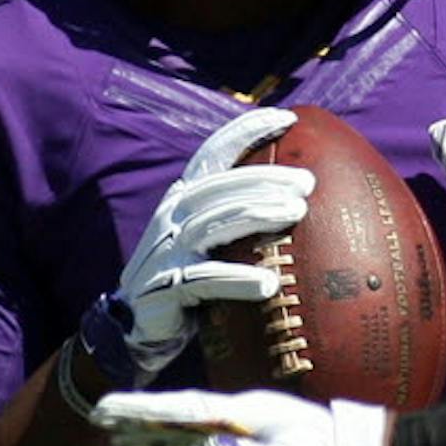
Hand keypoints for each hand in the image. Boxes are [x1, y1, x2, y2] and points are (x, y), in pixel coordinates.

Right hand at [82, 108, 314, 382]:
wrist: (138, 327)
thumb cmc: (189, 279)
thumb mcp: (209, 241)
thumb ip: (237, 218)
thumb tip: (303, 203)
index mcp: (184, 198)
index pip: (213, 154)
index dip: (246, 131)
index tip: (288, 118)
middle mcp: (173, 215)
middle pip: (223, 187)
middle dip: (267, 178)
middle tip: (308, 182)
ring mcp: (168, 249)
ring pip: (216, 222)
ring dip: (258, 214)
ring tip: (296, 213)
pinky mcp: (167, 285)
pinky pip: (206, 278)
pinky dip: (238, 278)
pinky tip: (269, 284)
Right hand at [90, 387, 387, 445]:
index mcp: (245, 414)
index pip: (184, 410)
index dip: (144, 411)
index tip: (107, 408)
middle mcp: (241, 419)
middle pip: (178, 418)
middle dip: (138, 419)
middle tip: (97, 417)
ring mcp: (249, 436)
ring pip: (189, 438)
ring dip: (154, 442)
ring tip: (118, 443)